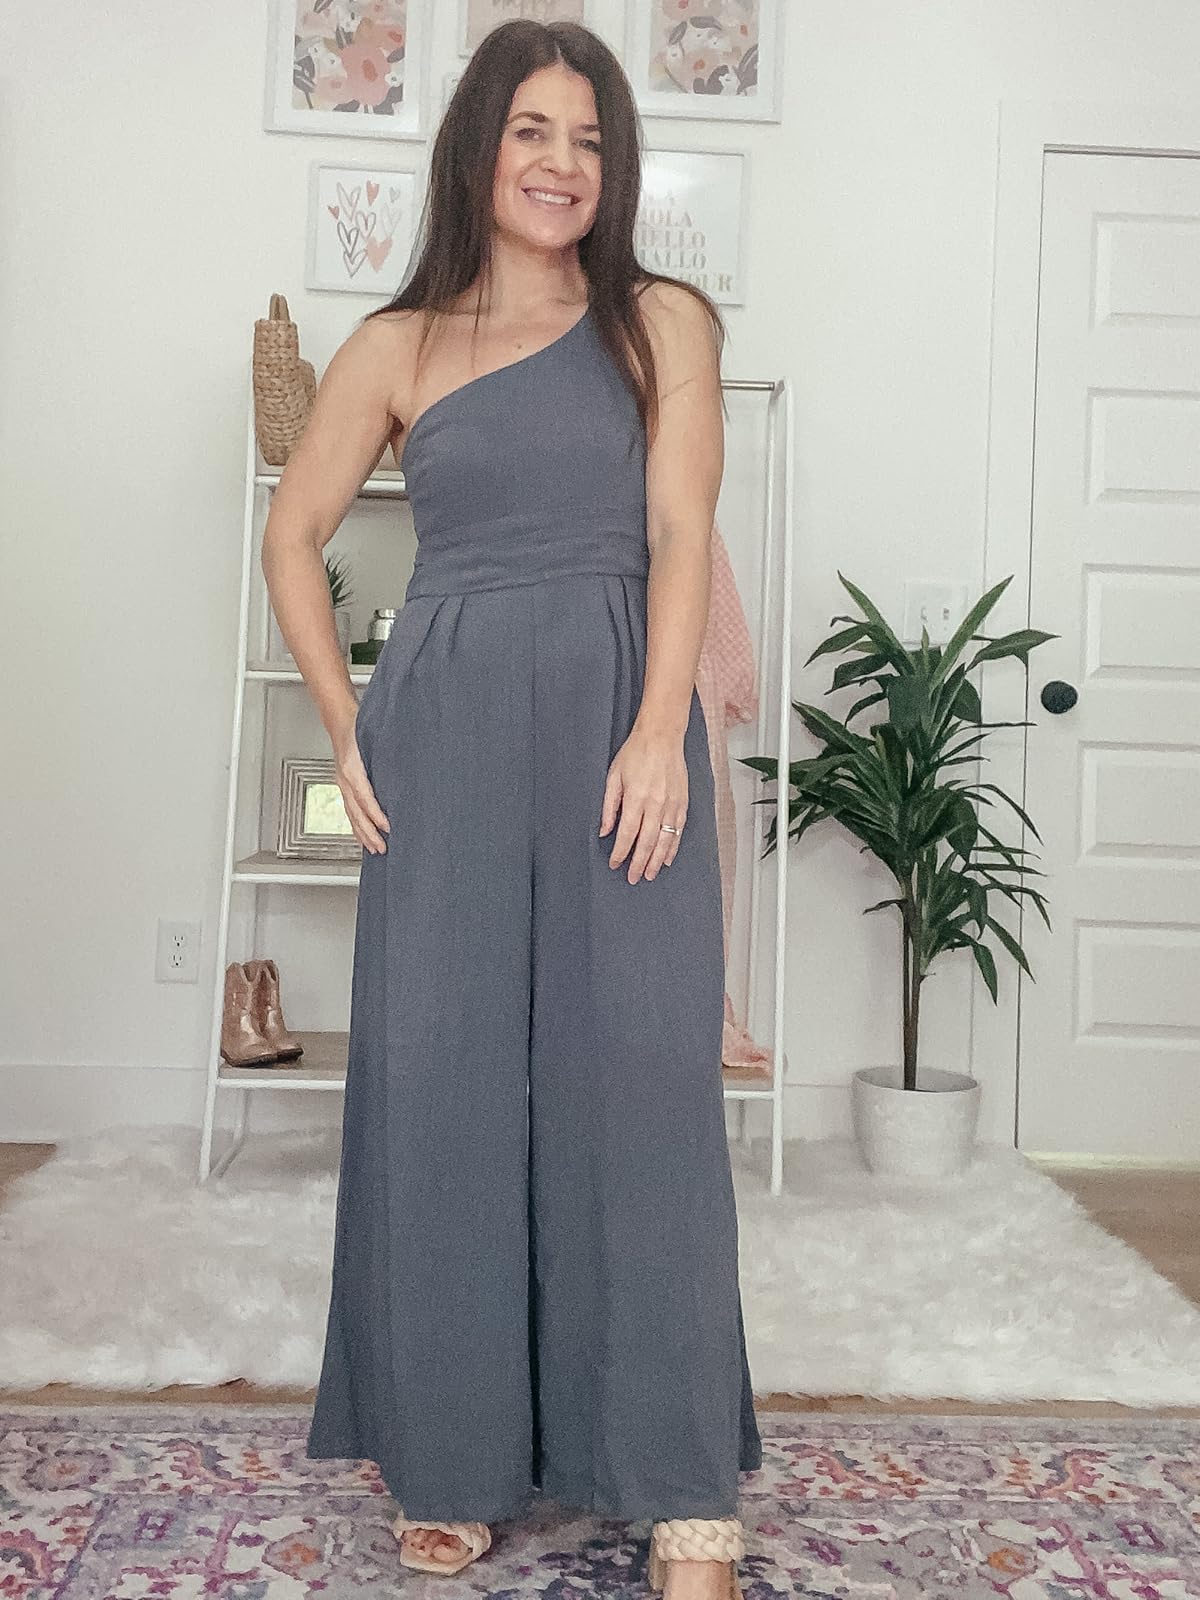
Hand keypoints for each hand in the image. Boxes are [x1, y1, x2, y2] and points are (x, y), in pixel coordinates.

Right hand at [331, 710, 389, 853]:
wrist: (340, 722)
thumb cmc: (360, 728)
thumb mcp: (375, 738)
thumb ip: (389, 754)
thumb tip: (411, 768)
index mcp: (352, 767)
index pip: (364, 796)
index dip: (375, 814)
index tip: (387, 827)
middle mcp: (345, 779)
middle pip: (356, 812)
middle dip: (369, 832)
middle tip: (382, 848)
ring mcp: (343, 785)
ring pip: (352, 815)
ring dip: (363, 834)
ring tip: (374, 849)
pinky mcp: (345, 788)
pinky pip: (350, 811)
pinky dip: (357, 827)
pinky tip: (363, 838)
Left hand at [599, 724, 686, 883]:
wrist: (662, 737)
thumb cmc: (635, 753)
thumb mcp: (613, 776)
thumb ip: (609, 806)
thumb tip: (604, 831)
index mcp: (636, 798)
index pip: (627, 834)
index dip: (620, 853)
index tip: (614, 864)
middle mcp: (656, 804)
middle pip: (647, 842)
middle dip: (638, 863)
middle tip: (632, 878)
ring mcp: (672, 804)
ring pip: (664, 840)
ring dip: (656, 861)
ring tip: (649, 875)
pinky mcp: (683, 802)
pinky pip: (678, 830)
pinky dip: (673, 847)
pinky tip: (667, 859)